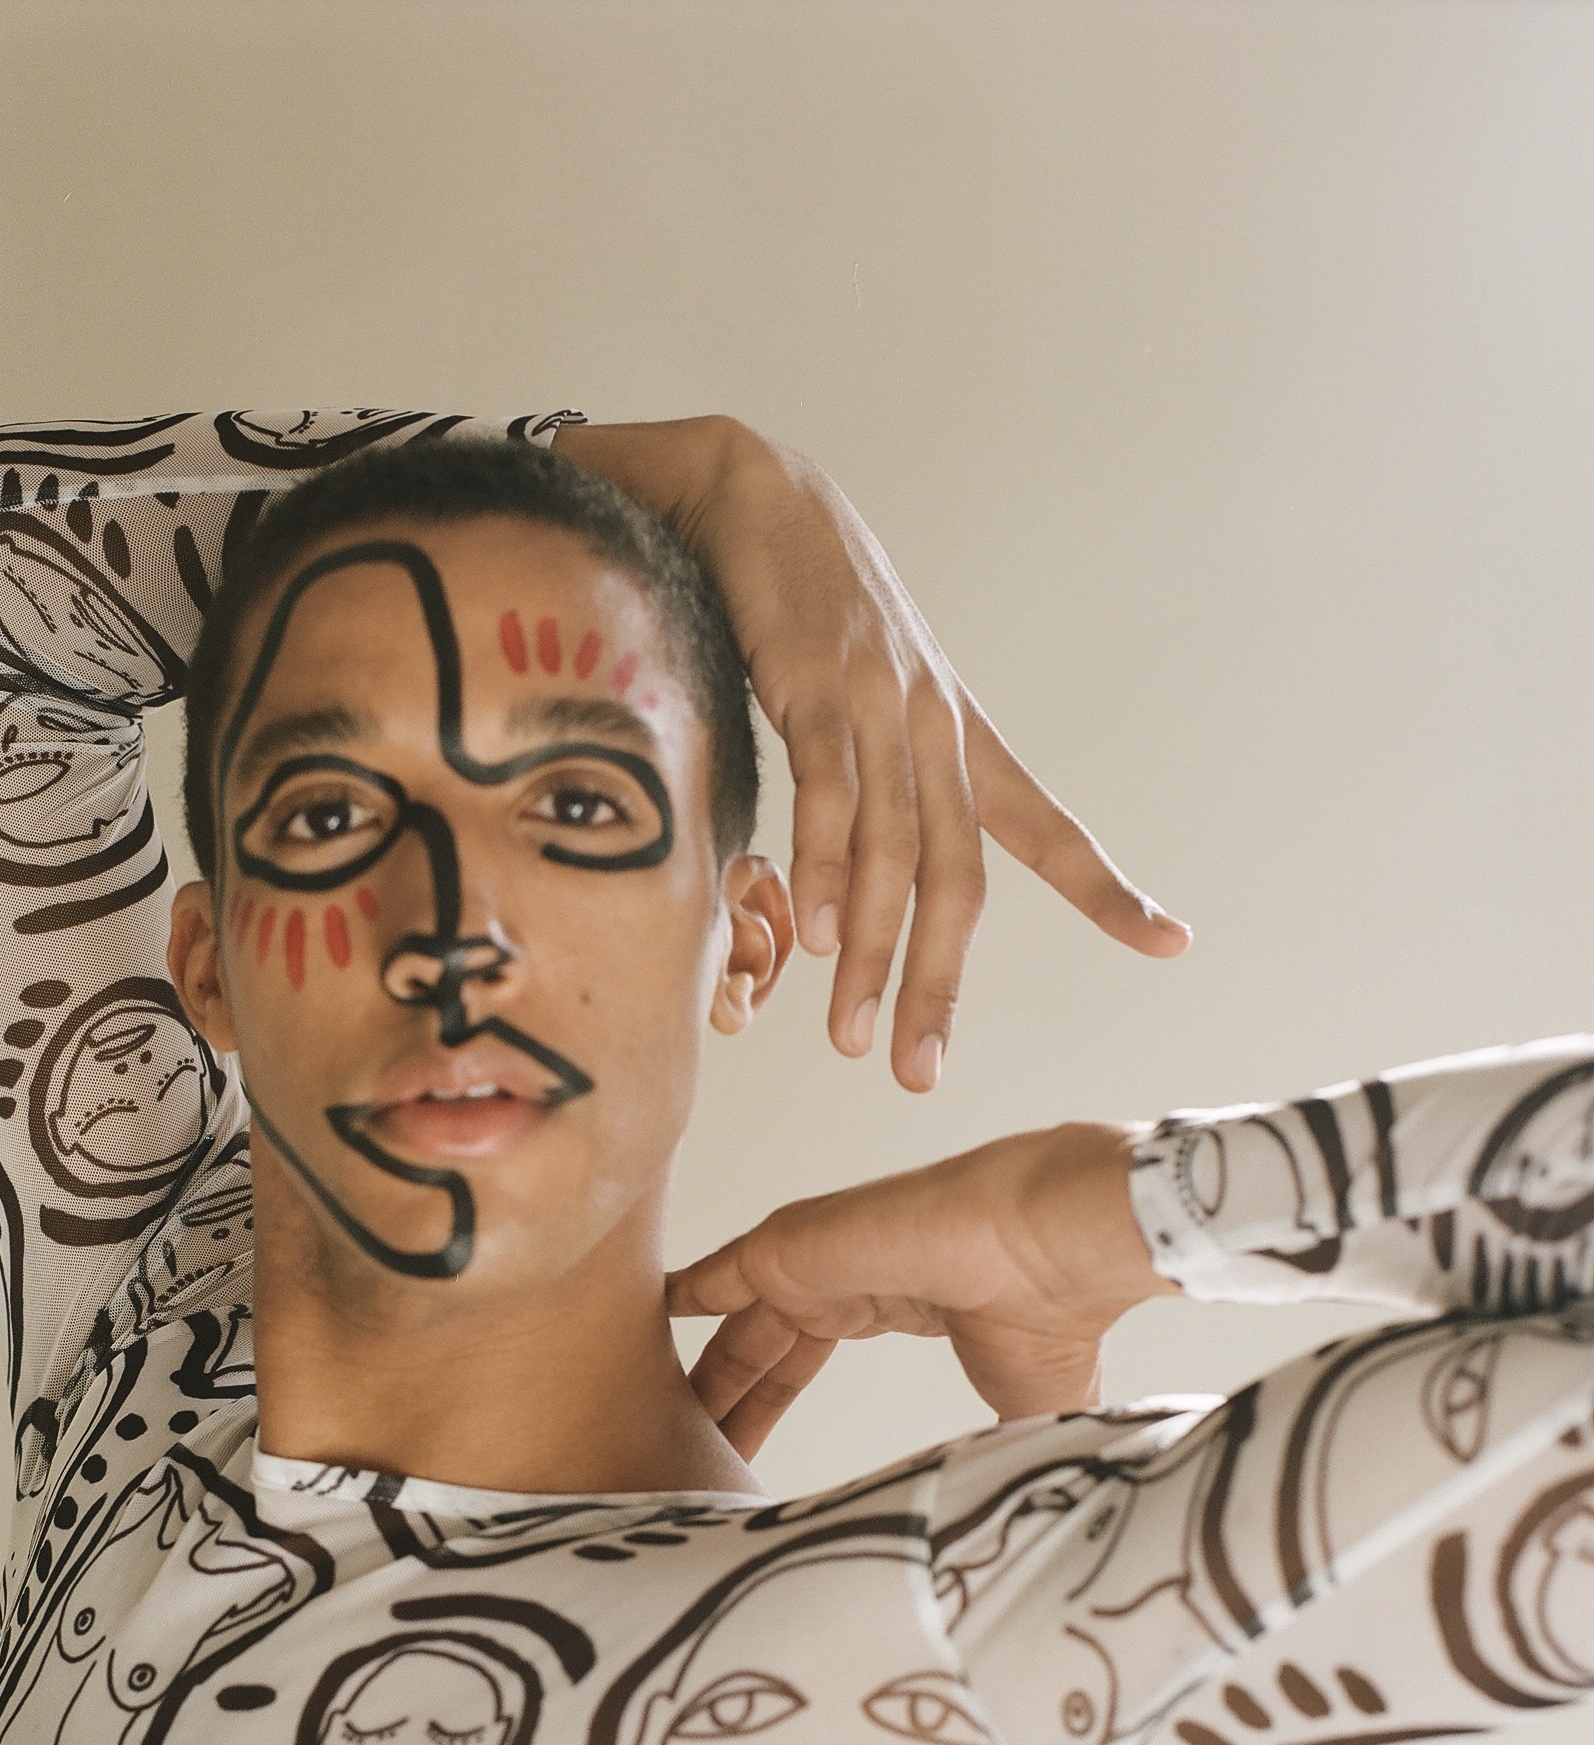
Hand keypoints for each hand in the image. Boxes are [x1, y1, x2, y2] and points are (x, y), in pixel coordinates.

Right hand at [556, 418, 1190, 1089]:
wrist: (750, 492)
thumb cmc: (797, 604)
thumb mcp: (855, 695)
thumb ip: (865, 779)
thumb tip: (845, 875)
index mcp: (958, 735)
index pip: (1045, 828)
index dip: (1108, 889)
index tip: (1171, 942)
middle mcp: (936, 727)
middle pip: (961, 878)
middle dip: (944, 982)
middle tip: (919, 1073)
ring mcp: (882, 707)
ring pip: (896, 855)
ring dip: (875, 957)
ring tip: (853, 1038)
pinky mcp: (819, 689)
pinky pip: (832, 797)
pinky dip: (828, 872)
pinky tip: (819, 938)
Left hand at [665, 1123, 1178, 1458]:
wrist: (1054, 1246)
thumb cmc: (1054, 1316)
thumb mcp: (1022, 1408)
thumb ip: (991, 1455)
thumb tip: (999, 1524)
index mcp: (886, 1305)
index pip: (795, 1365)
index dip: (762, 1411)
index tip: (733, 1461)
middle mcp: (837, 1281)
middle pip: (752, 1356)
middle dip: (717, 1409)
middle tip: (672, 1464)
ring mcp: (809, 1261)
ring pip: (727, 1331)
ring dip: (691, 1380)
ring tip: (638, 1431)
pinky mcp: (786, 1247)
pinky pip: (709, 1277)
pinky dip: (670, 1300)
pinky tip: (622, 1328)